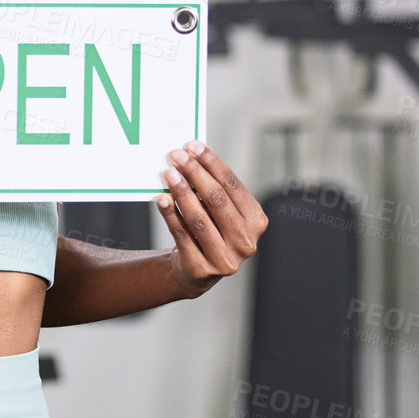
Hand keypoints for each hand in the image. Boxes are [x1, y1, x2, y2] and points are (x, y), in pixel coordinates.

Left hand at [157, 140, 268, 297]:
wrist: (198, 270)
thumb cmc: (211, 230)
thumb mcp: (220, 210)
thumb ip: (214, 186)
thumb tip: (195, 151)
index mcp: (256, 221)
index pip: (233, 186)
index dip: (212, 164)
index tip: (194, 146)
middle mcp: (245, 242)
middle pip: (217, 200)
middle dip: (195, 174)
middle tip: (177, 156)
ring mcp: (225, 259)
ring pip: (199, 218)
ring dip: (182, 192)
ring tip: (169, 173)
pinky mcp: (201, 268)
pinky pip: (182, 235)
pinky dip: (170, 215)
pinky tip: (162, 199)